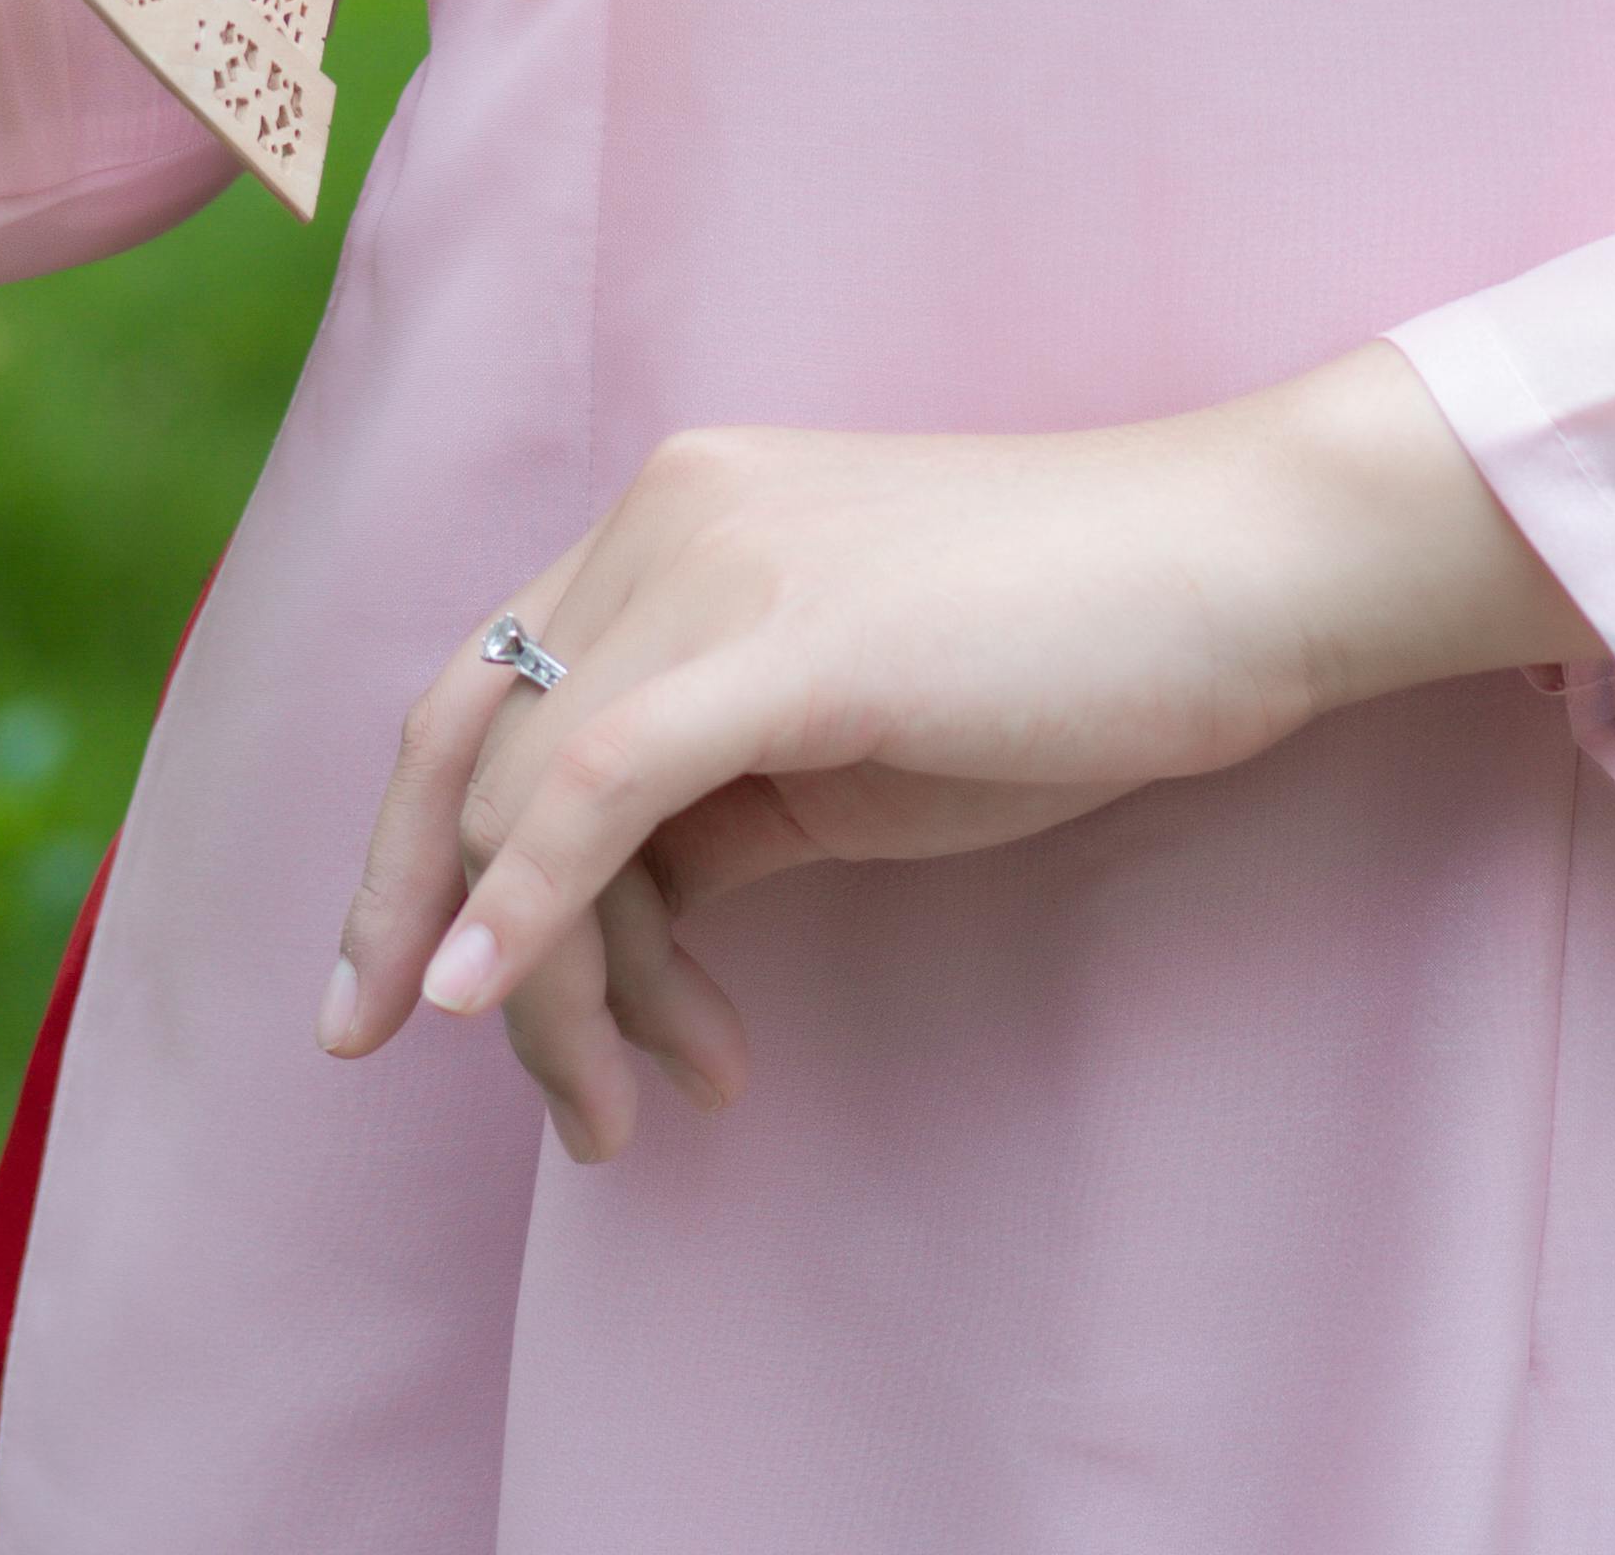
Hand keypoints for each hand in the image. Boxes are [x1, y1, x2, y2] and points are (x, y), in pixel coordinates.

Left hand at [324, 346, 1595, 1160]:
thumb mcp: (847, 739)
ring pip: (531, 787)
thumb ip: (711, 797)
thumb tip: (603, 917)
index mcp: (682, 511)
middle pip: (470, 730)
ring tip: (620, 1105)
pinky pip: (596, 785)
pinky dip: (525, 903)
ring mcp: (717, 555)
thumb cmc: (1071, 654)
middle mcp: (668, 509)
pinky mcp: (782, 635)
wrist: (1233, 566)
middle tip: (380, 1048)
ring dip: (541, 979)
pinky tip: (489, 1004)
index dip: (426, 840)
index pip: (496, 684)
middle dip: (408, 905)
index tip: (407, 987)